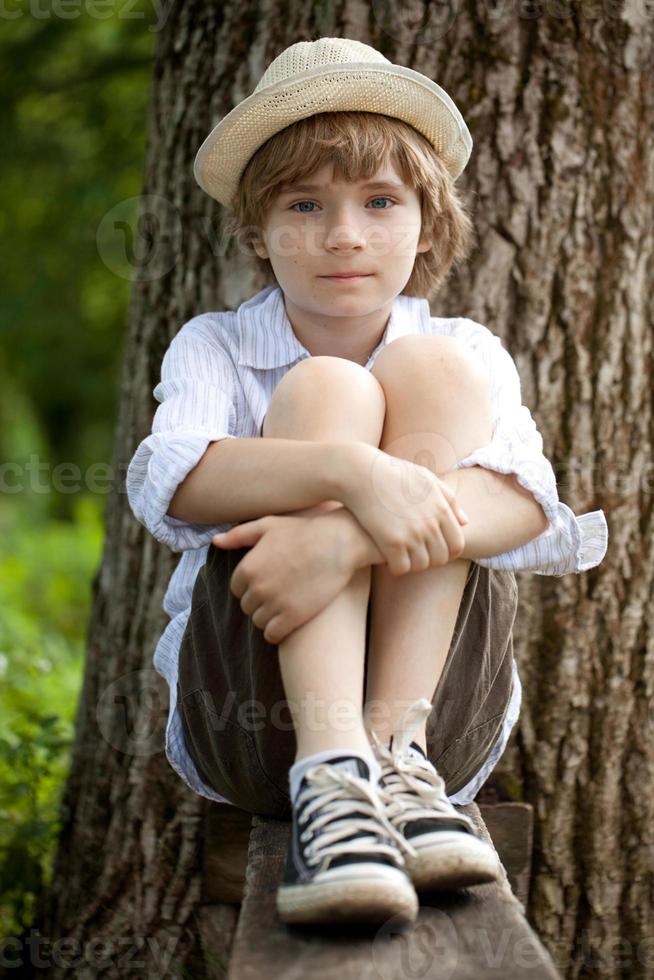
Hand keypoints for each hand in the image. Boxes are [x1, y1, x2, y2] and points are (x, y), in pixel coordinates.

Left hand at [211, 510, 356, 644]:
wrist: (338, 543)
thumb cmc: (304, 530)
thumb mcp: (268, 525)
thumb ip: (239, 535)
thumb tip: (215, 542)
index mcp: (248, 567)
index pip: (237, 589)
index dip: (251, 587)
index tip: (268, 582)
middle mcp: (257, 588)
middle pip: (248, 607)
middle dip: (260, 602)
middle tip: (280, 593)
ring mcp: (275, 603)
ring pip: (259, 622)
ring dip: (269, 617)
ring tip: (285, 606)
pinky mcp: (293, 616)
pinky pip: (272, 635)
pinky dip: (277, 632)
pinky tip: (288, 622)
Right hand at [341, 445, 468, 575]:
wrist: (362, 473)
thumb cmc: (393, 473)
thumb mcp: (426, 480)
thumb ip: (449, 500)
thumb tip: (464, 521)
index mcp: (441, 509)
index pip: (457, 544)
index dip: (447, 552)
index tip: (432, 549)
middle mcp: (430, 524)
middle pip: (440, 559)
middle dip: (429, 560)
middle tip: (414, 554)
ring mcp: (412, 534)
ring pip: (421, 566)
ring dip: (411, 565)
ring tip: (401, 556)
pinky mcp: (391, 542)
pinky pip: (401, 568)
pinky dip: (395, 567)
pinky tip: (387, 559)